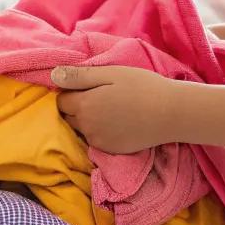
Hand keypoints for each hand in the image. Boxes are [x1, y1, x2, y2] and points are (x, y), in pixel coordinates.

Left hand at [51, 65, 180, 153]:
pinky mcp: (110, 151)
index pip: (60, 101)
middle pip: (69, 117)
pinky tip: (118, 122)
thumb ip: (79, 76)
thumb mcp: (110, 73)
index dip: (71, 91)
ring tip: (111, 109)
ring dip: (89, 120)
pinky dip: (101, 131)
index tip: (89, 86)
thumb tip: (53, 75)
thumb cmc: (142, 86)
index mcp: (84, 105)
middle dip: (78, 107)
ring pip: (82, 129)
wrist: (171, 113)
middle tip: (101, 96)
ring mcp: (98, 142)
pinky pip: (96, 140)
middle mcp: (86, 127)